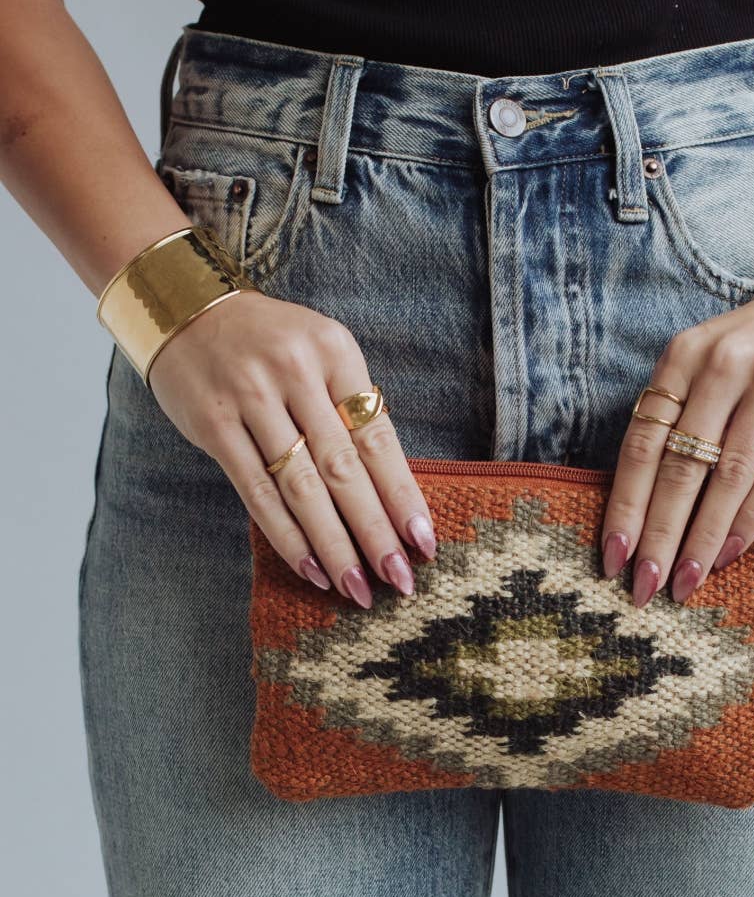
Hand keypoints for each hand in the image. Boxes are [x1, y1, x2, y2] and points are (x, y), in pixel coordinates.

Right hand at [148, 290, 436, 605]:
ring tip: (357, 588)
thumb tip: (390, 495)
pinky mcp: (214, 424)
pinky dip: (286, 536)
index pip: (377, 437)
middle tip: (399, 580)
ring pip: (301, 487)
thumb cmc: (269, 343)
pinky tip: (311, 569)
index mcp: (335, 352)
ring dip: (333, 545)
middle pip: (343, 468)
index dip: (402, 495)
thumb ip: (349, 411)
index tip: (424, 542)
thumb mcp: (320, 355)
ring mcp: (250, 397)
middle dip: (375, 532)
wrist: (185, 308)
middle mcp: (295, 372)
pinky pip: (257, 492)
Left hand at [600, 279, 753, 606]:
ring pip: (728, 477)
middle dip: (660, 535)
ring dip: (703, 537)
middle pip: (681, 467)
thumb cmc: (750, 349)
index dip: (625, 506)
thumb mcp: (700, 365)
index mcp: (681, 357)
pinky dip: (749, 519)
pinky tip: (727, 552)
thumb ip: (673, 417)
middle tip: (646, 587)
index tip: (612, 558)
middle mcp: (722, 365)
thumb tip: (639, 506)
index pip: (642, 445)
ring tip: (686, 581)